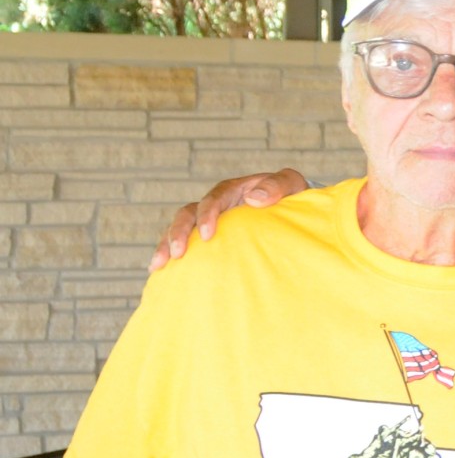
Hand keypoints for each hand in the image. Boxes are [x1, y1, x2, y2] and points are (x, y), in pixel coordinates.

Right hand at [148, 168, 307, 270]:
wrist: (294, 210)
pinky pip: (188, 245)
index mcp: (234, 190)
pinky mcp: (211, 239)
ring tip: (157, 265)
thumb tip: (252, 198)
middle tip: (178, 253)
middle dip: (179, 232)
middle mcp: (217, 204)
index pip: (214, 198)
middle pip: (188, 213)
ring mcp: (211, 221)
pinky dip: (173, 255)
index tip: (208, 235)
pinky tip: (160, 273)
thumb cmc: (293, 196)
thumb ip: (276, 186)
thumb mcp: (291, 184)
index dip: (207, 214)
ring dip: (167, 245)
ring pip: (181, 229)